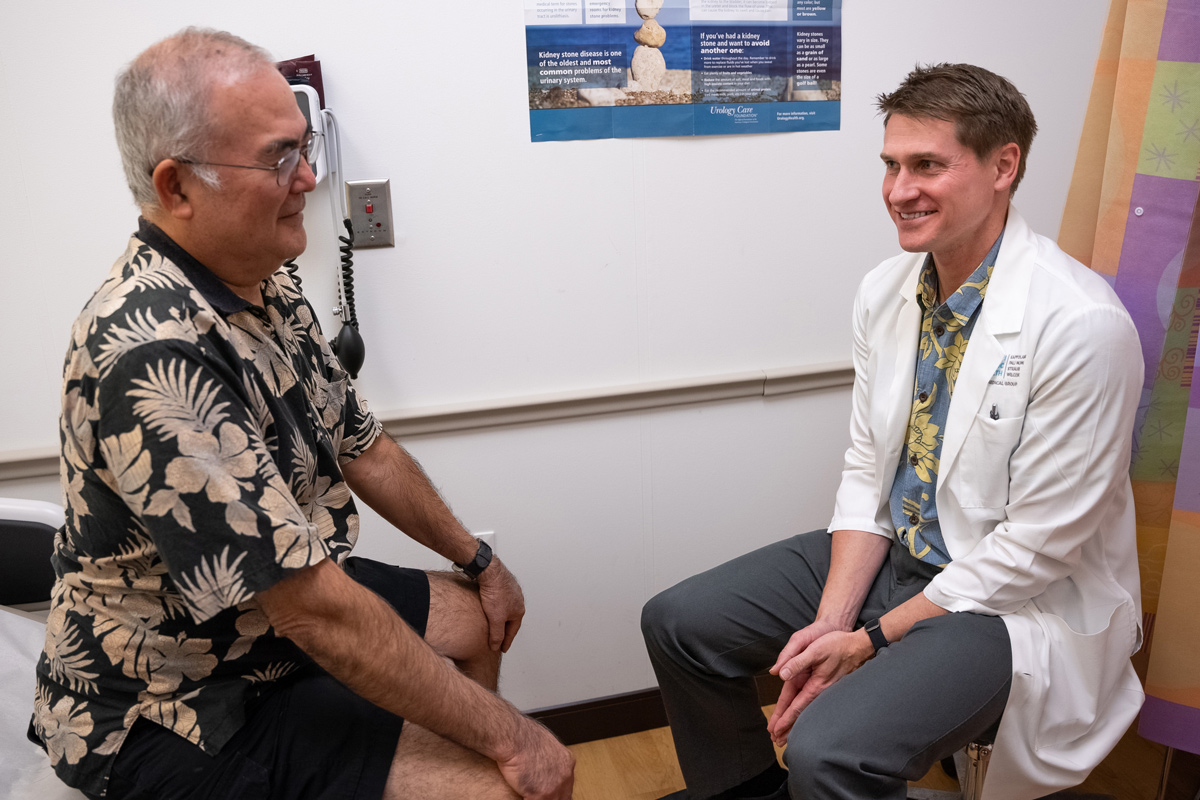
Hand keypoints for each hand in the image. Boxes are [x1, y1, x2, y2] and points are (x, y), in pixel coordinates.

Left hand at [476, 557, 525, 651]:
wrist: (490, 572)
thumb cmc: (495, 592)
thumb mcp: (495, 618)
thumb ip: (496, 634)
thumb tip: (496, 645)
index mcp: (519, 610)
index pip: (513, 631)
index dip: (507, 641)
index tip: (503, 648)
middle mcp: (518, 600)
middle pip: (511, 619)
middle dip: (506, 629)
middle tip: (500, 638)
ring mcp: (512, 591)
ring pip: (506, 608)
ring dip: (501, 616)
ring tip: (494, 622)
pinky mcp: (503, 584)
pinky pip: (501, 599)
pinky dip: (497, 606)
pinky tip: (490, 606)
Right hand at [496, 717, 575, 799]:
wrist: (514, 738)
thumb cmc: (522, 736)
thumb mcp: (545, 745)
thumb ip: (549, 759)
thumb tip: (544, 765)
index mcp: (567, 762)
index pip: (567, 785)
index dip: (556, 791)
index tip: (549, 792)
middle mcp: (565, 775)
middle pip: (563, 796)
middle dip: (552, 797)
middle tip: (539, 795)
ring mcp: (555, 786)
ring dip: (541, 799)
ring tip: (529, 795)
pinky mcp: (541, 794)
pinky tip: (522, 796)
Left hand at [766, 628, 873, 745]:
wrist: (859, 646)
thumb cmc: (838, 645)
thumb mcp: (815, 650)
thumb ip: (798, 662)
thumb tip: (781, 674)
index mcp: (815, 685)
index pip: (796, 707)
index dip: (784, 719)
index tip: (775, 731)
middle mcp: (820, 691)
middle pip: (800, 713)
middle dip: (788, 727)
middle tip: (776, 740)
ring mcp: (824, 690)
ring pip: (806, 710)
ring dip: (795, 722)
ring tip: (785, 735)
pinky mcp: (827, 686)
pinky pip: (812, 703)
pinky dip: (803, 712)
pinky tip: (801, 717)